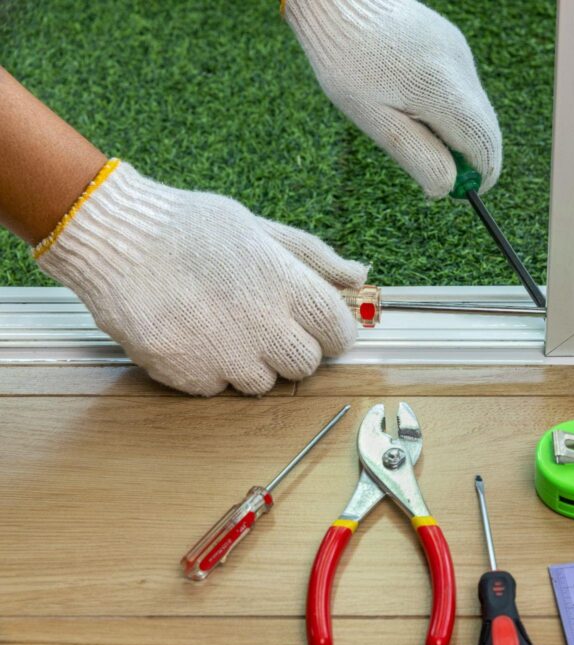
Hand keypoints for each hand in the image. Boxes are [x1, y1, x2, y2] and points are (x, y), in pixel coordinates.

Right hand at [36, 160, 366, 395]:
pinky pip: (218, 388)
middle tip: (263, 324)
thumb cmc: (188, 226)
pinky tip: (192, 335)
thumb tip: (359, 275)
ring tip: (222, 326)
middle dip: (292, 350)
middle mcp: (265, 326)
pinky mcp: (190, 376)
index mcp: (288, 286)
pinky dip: (210, 370)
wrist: (114, 237)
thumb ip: (313, 257)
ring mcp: (227, 355)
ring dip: (250, 363)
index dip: (331, 333)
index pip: (339, 334)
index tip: (316, 326)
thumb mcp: (258, 228)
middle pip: (305, 365)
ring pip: (263, 384)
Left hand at [285, 0, 501, 197]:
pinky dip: (448, 107)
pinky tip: (411, 98)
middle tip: (433, 168)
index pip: (485, 146)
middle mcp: (461, 68)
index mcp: (442, 90)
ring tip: (410, 124)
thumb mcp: (374, 120)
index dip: (479, 176)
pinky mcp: (453, 43)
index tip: (458, 191)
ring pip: (475, 110)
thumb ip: (416, 155)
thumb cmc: (346, 63)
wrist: (340, 1)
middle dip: (467, 157)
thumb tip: (447, 189)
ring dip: (455, 131)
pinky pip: (463, 88)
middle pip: (485, 130)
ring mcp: (460, 52)